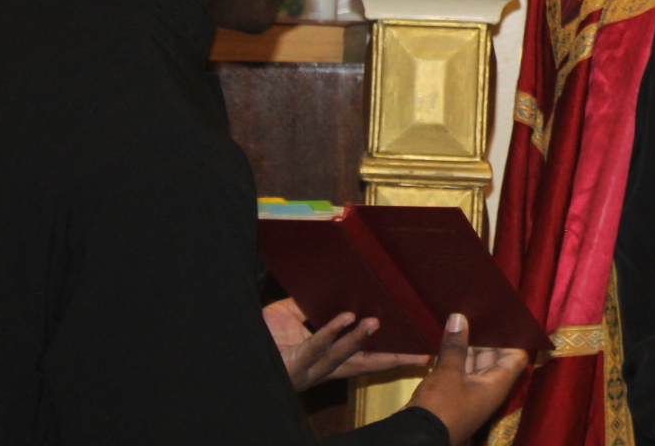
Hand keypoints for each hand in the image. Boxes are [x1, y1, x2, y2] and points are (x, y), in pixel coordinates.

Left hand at [263, 297, 428, 390]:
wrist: (236, 348)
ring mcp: (306, 370)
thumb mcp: (290, 314)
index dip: (390, 357)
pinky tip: (346, 319)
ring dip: (360, 340)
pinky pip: (316, 347)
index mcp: (324, 362)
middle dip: (391, 360)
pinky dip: (332, 332)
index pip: (363, 361)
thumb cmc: (262, 334)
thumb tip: (336, 283)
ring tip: (377, 322)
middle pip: (362, 367)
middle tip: (417, 354)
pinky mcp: (292, 364)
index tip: (418, 354)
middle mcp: (319, 371)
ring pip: (341, 358)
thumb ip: (311, 304)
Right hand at [408, 313, 529, 444]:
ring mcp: (468, 391)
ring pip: (474, 362)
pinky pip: (458, 369)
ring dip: (469, 344)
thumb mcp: (448, 373)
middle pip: (494, 357)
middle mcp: (486, 388)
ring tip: (463, 317)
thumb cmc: (441, 407)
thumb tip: (459, 317)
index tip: (505, 316)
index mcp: (496, 385)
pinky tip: (447, 337)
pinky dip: (455, 355)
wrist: (416, 438)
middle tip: (480, 310)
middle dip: (487, 336)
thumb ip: (455, 346)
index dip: (514, 337)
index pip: (516, 357)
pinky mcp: (451, 393)